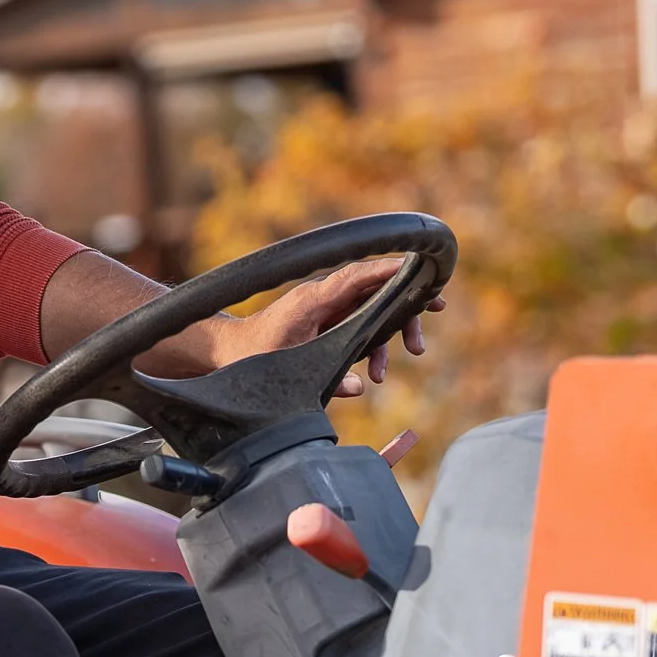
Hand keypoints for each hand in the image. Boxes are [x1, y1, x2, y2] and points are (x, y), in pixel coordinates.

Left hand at [205, 256, 442, 396]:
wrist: (229, 352)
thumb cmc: (251, 355)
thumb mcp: (286, 368)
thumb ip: (324, 377)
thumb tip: (357, 386)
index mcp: (312, 299)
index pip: (357, 276)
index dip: (389, 270)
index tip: (418, 270)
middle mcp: (323, 298)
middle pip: (376, 291)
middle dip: (406, 308)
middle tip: (427, 328)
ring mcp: (327, 309)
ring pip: (374, 310)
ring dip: (392, 334)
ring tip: (402, 362)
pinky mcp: (328, 323)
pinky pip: (361, 325)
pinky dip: (375, 345)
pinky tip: (375, 375)